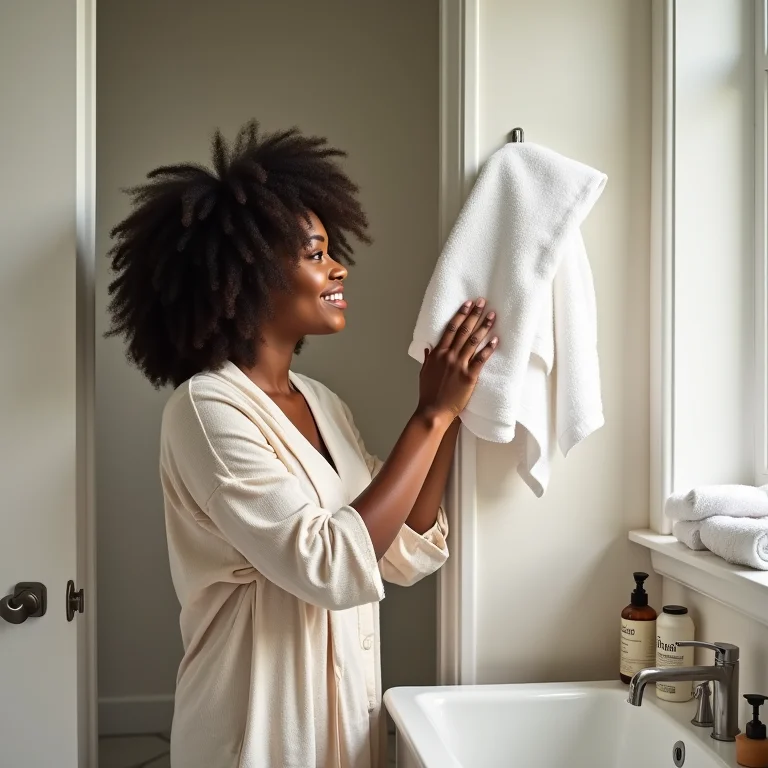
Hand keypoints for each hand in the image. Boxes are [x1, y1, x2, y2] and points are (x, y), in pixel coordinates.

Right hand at [417, 298, 497, 419]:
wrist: (433, 411)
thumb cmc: (428, 393)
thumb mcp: (424, 373)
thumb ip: (428, 359)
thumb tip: (428, 348)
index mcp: (437, 353)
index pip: (450, 329)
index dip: (460, 315)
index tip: (467, 304)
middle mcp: (448, 356)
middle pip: (464, 331)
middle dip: (474, 315)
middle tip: (482, 302)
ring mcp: (459, 365)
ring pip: (473, 341)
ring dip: (484, 326)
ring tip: (492, 315)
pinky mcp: (469, 376)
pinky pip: (481, 359)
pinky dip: (489, 348)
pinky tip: (496, 339)